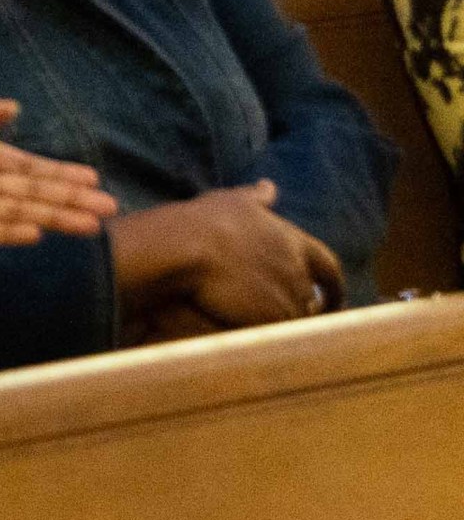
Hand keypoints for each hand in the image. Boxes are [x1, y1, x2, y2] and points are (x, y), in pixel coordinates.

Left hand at [0, 95, 115, 248]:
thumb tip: (14, 108)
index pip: (24, 164)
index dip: (59, 171)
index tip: (94, 178)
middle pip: (30, 192)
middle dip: (69, 199)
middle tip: (110, 208)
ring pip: (16, 214)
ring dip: (51, 218)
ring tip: (88, 225)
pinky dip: (6, 233)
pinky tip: (34, 232)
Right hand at [109, 180, 339, 332]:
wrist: (186, 248)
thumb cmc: (205, 221)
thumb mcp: (232, 201)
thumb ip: (255, 197)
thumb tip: (269, 185)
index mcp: (293, 241)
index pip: (328, 266)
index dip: (334, 286)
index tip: (333, 299)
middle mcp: (297, 270)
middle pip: (308, 296)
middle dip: (297, 305)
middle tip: (276, 311)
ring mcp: (287, 295)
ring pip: (293, 317)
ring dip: (278, 320)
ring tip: (254, 322)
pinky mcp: (271, 317)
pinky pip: (278, 333)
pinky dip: (267, 334)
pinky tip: (247, 329)